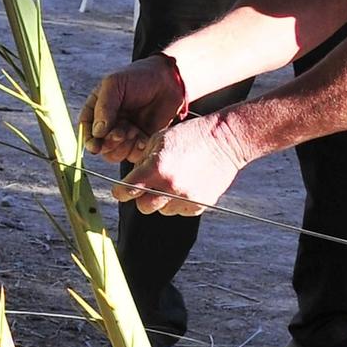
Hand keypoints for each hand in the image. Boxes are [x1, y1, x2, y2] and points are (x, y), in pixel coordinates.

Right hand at [80, 54, 184, 162]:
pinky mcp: (141, 141)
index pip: (86, 128)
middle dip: (109, 142)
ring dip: (123, 146)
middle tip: (120, 133)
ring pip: (114, 154)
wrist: (169, 81)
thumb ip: (104, 107)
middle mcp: (109, 124)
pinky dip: (137, 149)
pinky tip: (143, 137)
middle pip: (100, 145)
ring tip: (134, 130)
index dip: (88, 140)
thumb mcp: (115, 84)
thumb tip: (97, 133)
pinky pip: (133, 156)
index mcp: (97, 109)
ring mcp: (125, 134)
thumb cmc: (139, 77)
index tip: (94, 147)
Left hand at [112, 116, 243, 216]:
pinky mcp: (200, 205)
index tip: (120, 191)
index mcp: (156, 168)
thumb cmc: (190, 135)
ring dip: (162, 200)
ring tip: (173, 181)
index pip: (127, 191)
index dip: (120, 192)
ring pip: (162, 210)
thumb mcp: (159, 139)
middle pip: (143, 207)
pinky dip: (179, 202)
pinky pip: (180, 211)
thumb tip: (132, 178)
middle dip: (142, 197)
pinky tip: (186, 185)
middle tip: (148, 185)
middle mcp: (170, 187)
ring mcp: (186, 198)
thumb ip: (142, 160)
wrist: (226, 140)